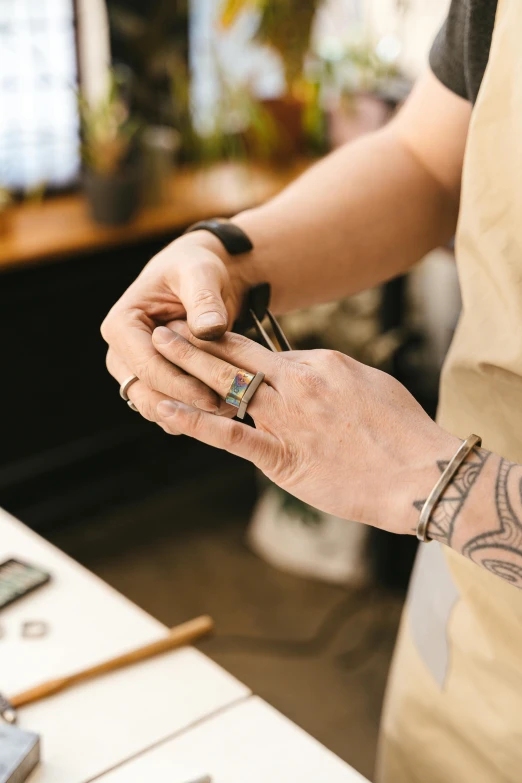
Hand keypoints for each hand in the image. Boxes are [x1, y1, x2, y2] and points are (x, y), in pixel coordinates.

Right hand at [101, 230, 254, 420]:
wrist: (203, 279)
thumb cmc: (196, 269)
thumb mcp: (201, 273)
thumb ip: (204, 300)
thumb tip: (209, 329)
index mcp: (121, 324)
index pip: (146, 366)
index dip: (179, 386)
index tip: (212, 397)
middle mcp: (121, 353)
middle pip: (146, 394)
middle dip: (185, 406)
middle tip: (226, 410)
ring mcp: (135, 372)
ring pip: (157, 407)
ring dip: (191, 414)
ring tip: (230, 409)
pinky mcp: (154, 383)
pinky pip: (170, 408)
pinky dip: (194, 413)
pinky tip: (226, 408)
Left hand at [147, 322, 459, 534]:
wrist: (419, 473)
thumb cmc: (405, 431)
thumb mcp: (372, 385)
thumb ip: (334, 375)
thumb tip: (310, 372)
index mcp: (319, 364)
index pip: (266, 353)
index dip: (233, 347)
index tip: (208, 339)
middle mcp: (296, 383)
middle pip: (236, 355)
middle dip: (196, 339)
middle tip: (162, 326)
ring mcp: (285, 417)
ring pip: (225, 385)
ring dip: (186, 365)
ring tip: (154, 348)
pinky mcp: (280, 455)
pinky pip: (228, 434)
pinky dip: (192, 420)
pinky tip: (163, 409)